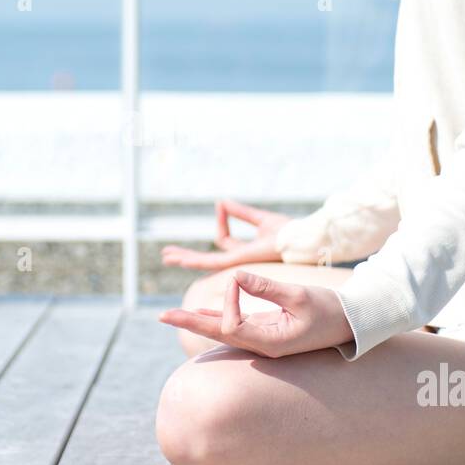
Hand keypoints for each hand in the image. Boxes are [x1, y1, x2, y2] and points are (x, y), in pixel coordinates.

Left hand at [159, 269, 354, 358]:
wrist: (350, 324)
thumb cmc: (329, 310)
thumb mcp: (299, 295)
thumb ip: (266, 287)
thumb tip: (235, 275)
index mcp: (270, 342)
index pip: (232, 324)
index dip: (227, 299)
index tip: (237, 277)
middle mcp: (261, 346)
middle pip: (217, 334)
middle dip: (189, 323)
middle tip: (161, 315)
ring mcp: (262, 341)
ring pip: (223, 331)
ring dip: (197, 321)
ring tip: (172, 315)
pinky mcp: (265, 331)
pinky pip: (234, 326)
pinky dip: (216, 318)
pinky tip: (200, 313)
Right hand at [161, 200, 290, 271]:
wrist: (297, 239)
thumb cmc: (287, 231)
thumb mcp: (261, 218)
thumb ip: (241, 212)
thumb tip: (221, 202)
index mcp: (245, 250)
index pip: (224, 239)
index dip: (221, 220)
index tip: (222, 205)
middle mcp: (239, 259)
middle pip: (208, 259)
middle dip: (189, 256)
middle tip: (169, 254)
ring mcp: (236, 263)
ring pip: (204, 263)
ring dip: (185, 259)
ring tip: (167, 257)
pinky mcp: (236, 262)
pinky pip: (211, 262)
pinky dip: (194, 261)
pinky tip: (180, 260)